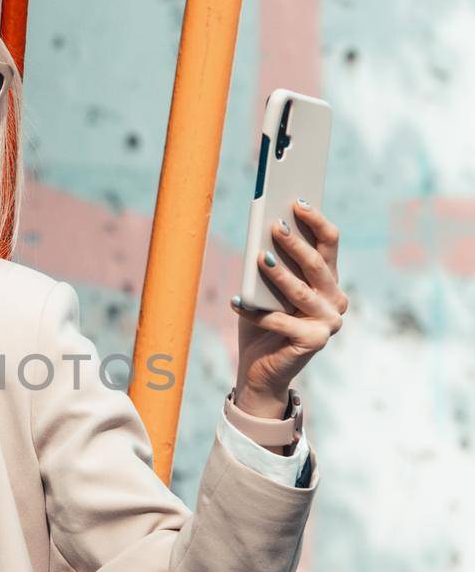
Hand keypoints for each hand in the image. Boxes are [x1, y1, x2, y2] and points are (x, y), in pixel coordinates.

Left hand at [228, 199, 347, 413]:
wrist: (260, 370)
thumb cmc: (263, 323)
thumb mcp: (267, 288)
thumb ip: (272, 263)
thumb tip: (265, 229)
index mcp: (328, 280)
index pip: (329, 243)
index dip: (316, 220)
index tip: (297, 201)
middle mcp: (335, 299)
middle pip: (316, 264)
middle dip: (294, 243)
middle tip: (274, 225)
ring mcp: (328, 322)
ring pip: (300, 291)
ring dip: (277, 274)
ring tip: (259, 258)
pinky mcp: (315, 341)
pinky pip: (280, 321)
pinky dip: (255, 313)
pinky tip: (236, 302)